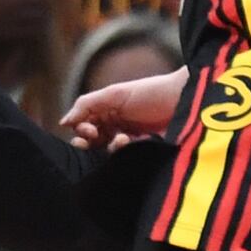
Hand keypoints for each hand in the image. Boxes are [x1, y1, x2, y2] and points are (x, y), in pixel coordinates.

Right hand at [65, 70, 185, 145]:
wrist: (187, 100)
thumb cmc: (151, 92)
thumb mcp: (114, 93)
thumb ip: (86, 105)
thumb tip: (63, 122)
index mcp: (106, 111)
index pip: (82, 125)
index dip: (81, 129)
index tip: (89, 130)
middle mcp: (116, 126)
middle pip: (92, 141)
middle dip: (89, 142)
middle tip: (92, 140)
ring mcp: (131, 140)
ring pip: (107, 151)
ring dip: (110, 147)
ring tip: (123, 139)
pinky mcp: (145, 151)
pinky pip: (126, 158)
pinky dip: (124, 153)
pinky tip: (133, 143)